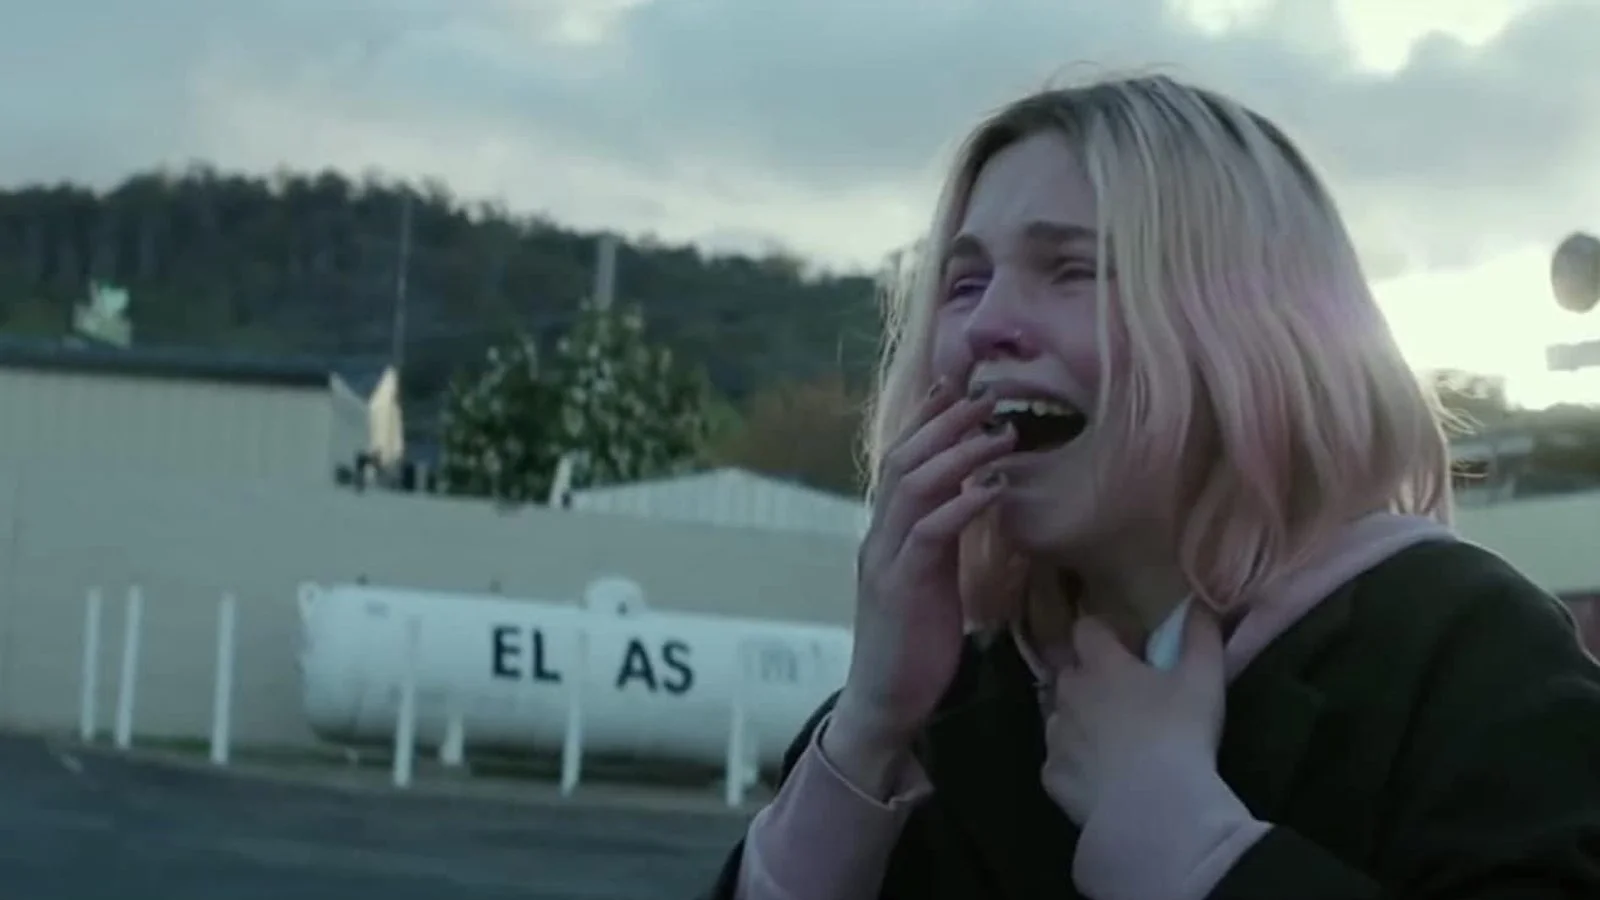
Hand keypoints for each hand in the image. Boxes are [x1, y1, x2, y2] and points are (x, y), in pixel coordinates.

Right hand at [826, 378, 1014, 789]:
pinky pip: (929, 533)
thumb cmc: (914, 642)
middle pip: (903, 460)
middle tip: (985, 395)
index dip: (927, 420)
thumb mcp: (931, 577)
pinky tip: (992, 488)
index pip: (901, 459)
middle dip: (944, 423)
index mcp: (887, 532)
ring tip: (999, 433)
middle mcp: (879, 536)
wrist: (884, 700)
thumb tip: (972, 496)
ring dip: (958, 455)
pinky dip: (960, 505)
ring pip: (913, 488)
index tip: (958, 386)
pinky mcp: (900, 587)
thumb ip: (942, 537)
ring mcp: (885, 559)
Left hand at [1041, 605, 1225, 825]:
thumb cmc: (1180, 734)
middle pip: (1069, 673)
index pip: (1086, 628)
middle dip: (1088, 678)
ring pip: (1059, 717)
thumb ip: (1201, 635)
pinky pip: (1058, 763)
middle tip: (1122, 696)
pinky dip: (1074, 766)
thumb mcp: (1204, 679)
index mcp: (1102, 665)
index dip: (1102, 632)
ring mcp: (1056, 736)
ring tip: (1110, 741)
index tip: (1124, 645)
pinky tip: (1098, 779)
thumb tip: (1199, 602)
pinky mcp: (1052, 776)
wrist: (1152, 808)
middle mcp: (1069, 694)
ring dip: (1078, 721)